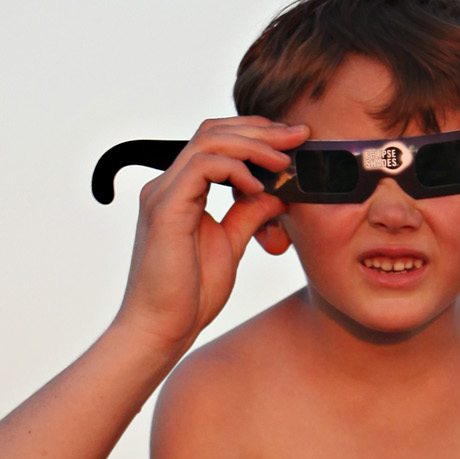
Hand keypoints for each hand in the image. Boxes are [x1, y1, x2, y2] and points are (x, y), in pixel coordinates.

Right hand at [117, 117, 306, 356]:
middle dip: (260, 129)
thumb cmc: (189, 294)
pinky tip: (256, 186)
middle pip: (213, 132)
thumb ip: (249, 213)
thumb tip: (277, 190)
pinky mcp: (164, 209)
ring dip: (253, 145)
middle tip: (298, 136)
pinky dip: (234, 169)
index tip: (292, 141)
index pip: (215, 141)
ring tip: (283, 162)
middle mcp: (167, 186)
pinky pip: (202, 167)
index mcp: (181, 191)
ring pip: (209, 141)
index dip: (255, 133)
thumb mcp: (231, 244)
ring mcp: (163, 194)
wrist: (161, 328)